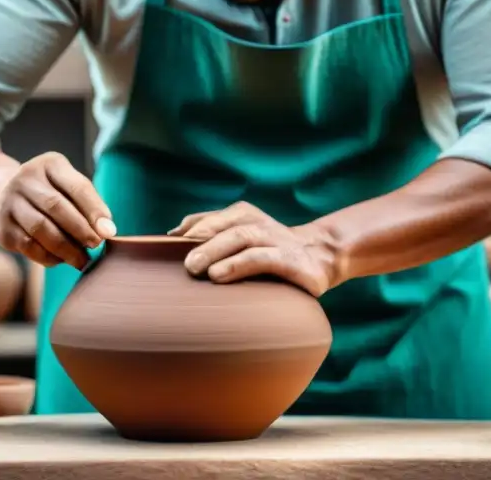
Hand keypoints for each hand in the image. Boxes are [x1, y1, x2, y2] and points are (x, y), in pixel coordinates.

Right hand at [0, 152, 115, 268]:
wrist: (5, 195)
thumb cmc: (50, 192)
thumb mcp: (68, 187)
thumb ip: (88, 205)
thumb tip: (106, 231)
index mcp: (50, 164)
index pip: (76, 186)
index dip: (94, 210)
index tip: (109, 232)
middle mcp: (25, 179)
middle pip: (56, 207)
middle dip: (80, 230)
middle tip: (96, 246)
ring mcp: (9, 202)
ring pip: (40, 228)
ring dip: (65, 248)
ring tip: (82, 260)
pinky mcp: (1, 228)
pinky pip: (28, 245)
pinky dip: (48, 256)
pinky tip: (61, 260)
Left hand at [168, 201, 337, 297]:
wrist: (322, 257)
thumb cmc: (271, 252)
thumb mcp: (243, 239)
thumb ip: (213, 234)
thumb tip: (172, 235)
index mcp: (245, 215)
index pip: (212, 219)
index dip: (191, 228)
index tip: (168, 245)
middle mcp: (260, 223)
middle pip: (226, 226)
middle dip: (201, 241)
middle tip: (183, 263)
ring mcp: (276, 240)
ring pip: (242, 237)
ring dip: (216, 250)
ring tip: (195, 268)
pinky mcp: (291, 261)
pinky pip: (261, 258)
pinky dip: (238, 265)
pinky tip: (219, 275)